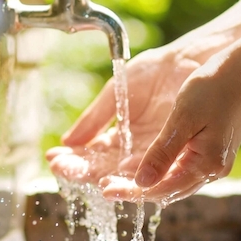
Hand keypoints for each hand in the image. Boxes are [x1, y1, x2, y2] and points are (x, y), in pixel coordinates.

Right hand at [46, 47, 200, 183]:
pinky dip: (137, 177)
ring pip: (126, 176)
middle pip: (103, 170)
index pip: (90, 156)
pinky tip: (120, 176)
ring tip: (92, 178)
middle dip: (81, 171)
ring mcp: (153, 154)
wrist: (186, 61)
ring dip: (107, 179)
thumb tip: (67, 142)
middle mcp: (133, 152)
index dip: (72, 160)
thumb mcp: (116, 94)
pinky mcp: (173, 153)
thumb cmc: (152, 73)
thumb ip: (94, 119)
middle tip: (63, 170)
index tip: (53, 159)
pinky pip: (154, 171)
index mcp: (118, 137)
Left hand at [101, 54, 240, 203]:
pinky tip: (140, 164)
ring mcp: (212, 162)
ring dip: (145, 181)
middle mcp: (211, 170)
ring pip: (172, 181)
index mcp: (206, 164)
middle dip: (134, 189)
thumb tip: (141, 182)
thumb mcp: (183, 119)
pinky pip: (179, 168)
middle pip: (166, 190)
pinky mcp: (210, 151)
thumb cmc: (214, 88)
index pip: (162, 189)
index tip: (105, 190)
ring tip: (115, 178)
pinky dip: (158, 169)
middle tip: (104, 186)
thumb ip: (162, 153)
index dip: (132, 191)